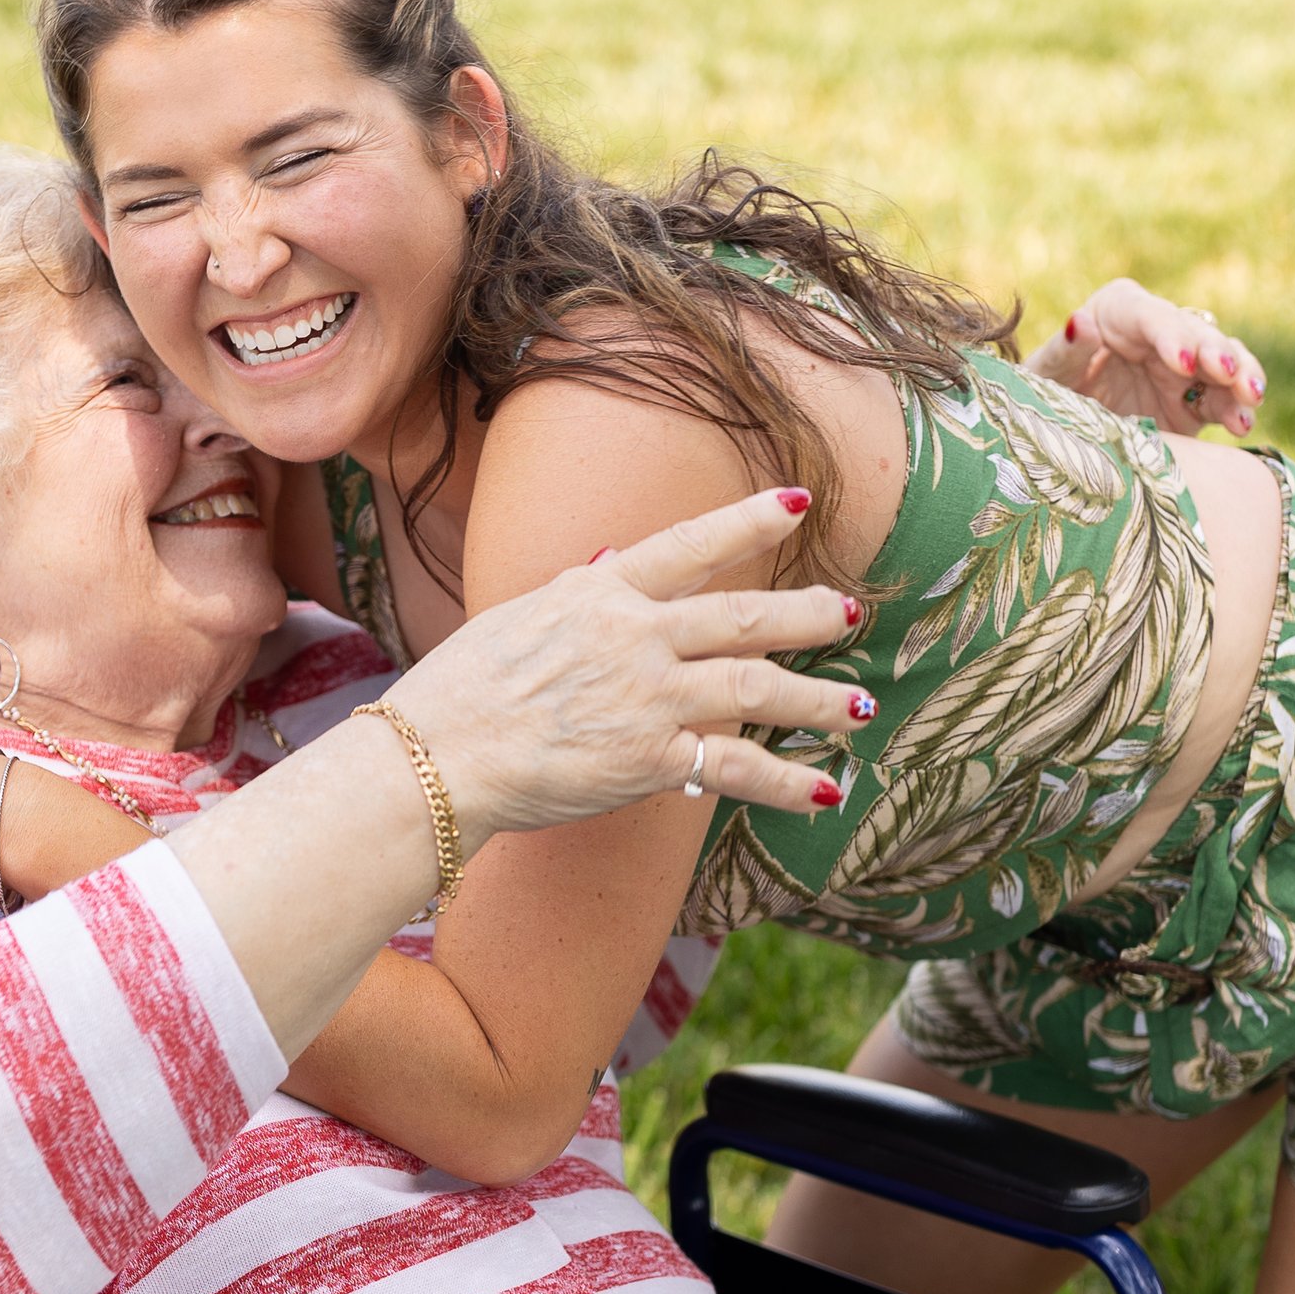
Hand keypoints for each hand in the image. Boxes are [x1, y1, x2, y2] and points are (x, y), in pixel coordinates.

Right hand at [387, 490, 870, 843]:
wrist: (433, 759)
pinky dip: (788, 781)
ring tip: (860, 707)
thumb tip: (615, 563)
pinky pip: (738, 766)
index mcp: (598, 593)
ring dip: (818, 698)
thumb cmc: (456, 694)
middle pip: (743, 616)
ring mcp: (648, 696)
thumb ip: (576, 594)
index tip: (797, 504)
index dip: (748, 521)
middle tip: (850, 614)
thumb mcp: (516, 618)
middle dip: (807, 614)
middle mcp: (633, 635)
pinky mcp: (651, 759)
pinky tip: (826, 789)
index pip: (689, 544)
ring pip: (757, 687)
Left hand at [1027, 278, 1263, 436]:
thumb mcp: (1045, 376)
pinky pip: (1224, 400)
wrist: (1053, 435)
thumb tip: (1080, 323)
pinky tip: (1243, 425)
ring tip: (1250, 400)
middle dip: (1217, 353)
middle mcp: (1157, 333)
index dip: (1171, 335)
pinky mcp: (1194, 403)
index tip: (1182, 361)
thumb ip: (1065, 352)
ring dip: (1241, 377)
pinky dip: (1237, 409)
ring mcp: (1181, 368)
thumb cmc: (1042, 393)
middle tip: (1228, 374)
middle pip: (1196, 334)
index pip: (1150, 316)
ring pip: (1224, 361)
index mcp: (1118, 311)